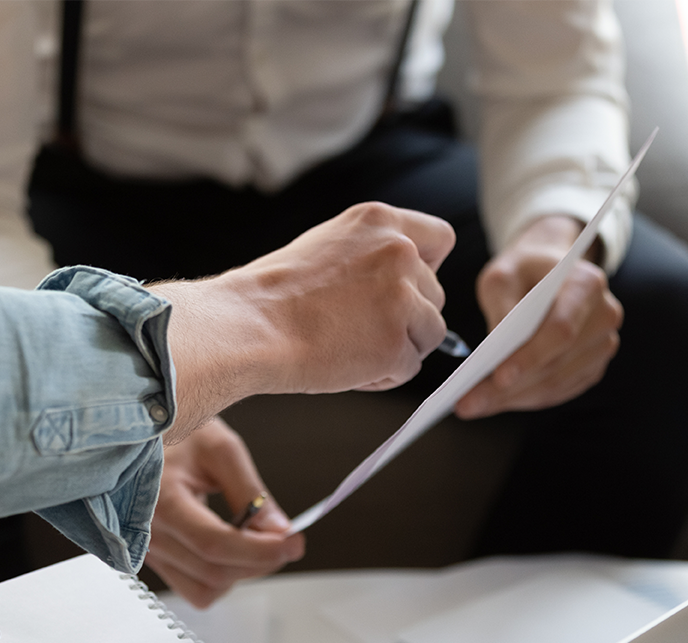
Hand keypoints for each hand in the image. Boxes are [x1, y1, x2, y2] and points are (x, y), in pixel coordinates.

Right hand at [144, 420, 303, 607]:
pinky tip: (230, 548)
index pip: (214, 543)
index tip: (293, 542)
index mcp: (160, 499)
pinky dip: (219, 577)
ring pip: (204, 590)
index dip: (259, 550)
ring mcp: (146, 550)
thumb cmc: (173, 432)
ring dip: (240, 572)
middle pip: (214, 572)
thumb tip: (279, 530)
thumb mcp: (219, 448)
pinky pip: (191, 587)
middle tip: (288, 540)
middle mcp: (146, 533)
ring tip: (256, 541)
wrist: (135, 433)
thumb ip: (250, 491)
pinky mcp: (152, 559)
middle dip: (260, 561)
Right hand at [153, 202, 453, 440]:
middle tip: (358, 329)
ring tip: (349, 347)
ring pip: (428, 333)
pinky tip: (345, 365)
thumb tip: (406, 285)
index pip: (440, 238)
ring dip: (397, 347)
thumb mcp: (328, 246)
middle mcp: (399, 252)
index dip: (426, 269)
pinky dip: (383, 375)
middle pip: (435, 294)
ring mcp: (403, 298)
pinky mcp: (398, 343)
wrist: (247, 327)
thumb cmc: (274, 296)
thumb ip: (372, 256)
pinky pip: (409, 367)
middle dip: (407, 317)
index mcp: (380, 221)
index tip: (403, 288)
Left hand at [456, 215, 622, 418]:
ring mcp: (602, 344)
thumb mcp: (502, 274)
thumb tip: (494, 350)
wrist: (550, 270)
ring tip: (472, 405)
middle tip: (467, 402)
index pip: (561, 329)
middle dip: (510, 388)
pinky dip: (524, 399)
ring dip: (513, 399)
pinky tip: (494, 401)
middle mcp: (603, 316)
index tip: (498, 377)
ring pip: (556, 384)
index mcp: (586, 284)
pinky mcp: (592, 366)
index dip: (531, 356)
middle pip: (557, 364)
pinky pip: (558, 391)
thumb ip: (500, 306)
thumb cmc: (523, 270)